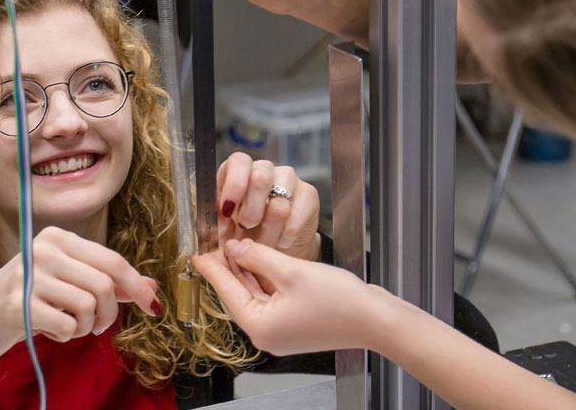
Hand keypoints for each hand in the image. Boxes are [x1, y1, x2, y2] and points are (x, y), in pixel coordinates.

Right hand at [0, 226, 159, 361]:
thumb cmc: (31, 296)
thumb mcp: (69, 280)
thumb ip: (108, 282)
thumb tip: (151, 288)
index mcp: (58, 238)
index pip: (111, 260)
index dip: (136, 285)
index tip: (150, 305)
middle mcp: (43, 250)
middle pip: (104, 284)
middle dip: (109, 313)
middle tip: (98, 324)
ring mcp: (29, 276)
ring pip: (88, 305)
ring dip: (86, 326)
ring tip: (69, 325)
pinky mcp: (19, 305)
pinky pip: (67, 326)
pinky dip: (66, 336)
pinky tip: (50, 330)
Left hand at [193, 239, 393, 355]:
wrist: (379, 321)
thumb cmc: (341, 302)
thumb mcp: (292, 271)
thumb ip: (258, 257)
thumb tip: (235, 248)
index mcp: (260, 327)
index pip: (226, 291)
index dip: (212, 268)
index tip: (197, 252)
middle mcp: (267, 333)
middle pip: (238, 294)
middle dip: (228, 266)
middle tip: (213, 242)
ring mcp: (281, 330)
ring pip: (254, 294)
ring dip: (245, 270)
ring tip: (231, 245)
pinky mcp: (294, 323)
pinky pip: (269, 297)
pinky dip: (262, 278)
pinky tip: (256, 259)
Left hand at [215, 152, 320, 261]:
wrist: (278, 246)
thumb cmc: (246, 232)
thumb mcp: (227, 228)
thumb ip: (220, 221)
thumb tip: (221, 219)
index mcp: (240, 171)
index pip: (239, 162)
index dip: (234, 184)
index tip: (228, 210)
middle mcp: (264, 170)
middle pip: (260, 178)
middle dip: (250, 210)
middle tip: (246, 228)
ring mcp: (289, 179)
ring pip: (280, 200)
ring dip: (269, 229)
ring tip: (263, 243)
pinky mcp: (308, 194)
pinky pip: (297, 214)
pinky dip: (286, 234)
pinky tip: (281, 241)